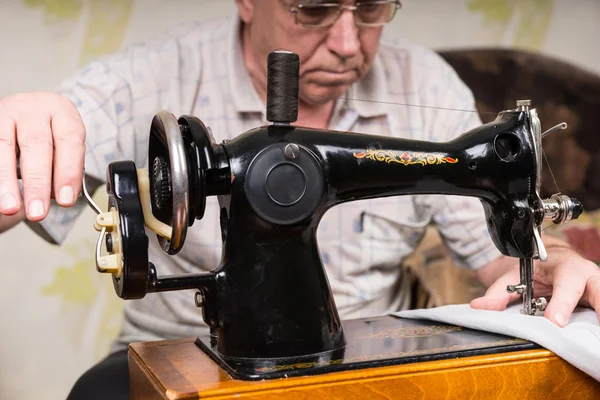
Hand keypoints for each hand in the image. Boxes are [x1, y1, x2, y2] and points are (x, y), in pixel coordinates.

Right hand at [0, 92, 85, 220]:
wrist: (21, 118)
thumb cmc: (48, 137)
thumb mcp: (63, 147)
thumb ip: (63, 169)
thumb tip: (57, 197)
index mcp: (61, 111)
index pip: (69, 140)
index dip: (68, 171)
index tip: (66, 200)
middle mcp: (33, 108)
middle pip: (36, 145)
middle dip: (37, 182)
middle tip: (38, 212)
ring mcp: (5, 112)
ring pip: (4, 147)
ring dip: (7, 182)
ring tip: (11, 208)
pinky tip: (0, 195)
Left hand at [471, 247, 599, 325]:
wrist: (552, 260)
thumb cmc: (537, 268)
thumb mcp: (516, 275)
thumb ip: (499, 292)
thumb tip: (479, 307)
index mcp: (565, 267)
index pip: (566, 284)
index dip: (562, 303)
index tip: (555, 321)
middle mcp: (587, 275)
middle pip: (598, 289)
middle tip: (597, 326)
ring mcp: (597, 288)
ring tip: (599, 336)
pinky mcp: (598, 300)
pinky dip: (599, 321)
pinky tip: (597, 335)